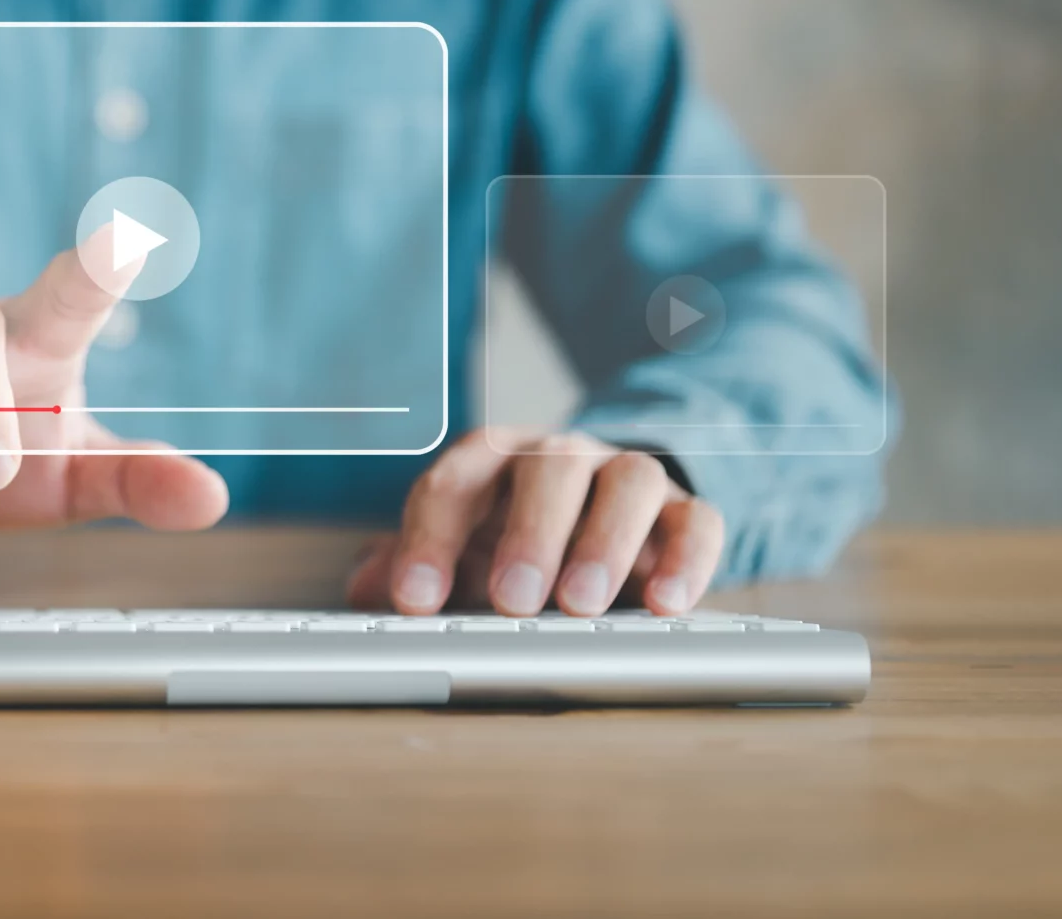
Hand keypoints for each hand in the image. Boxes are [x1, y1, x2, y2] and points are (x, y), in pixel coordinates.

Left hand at [345, 430, 722, 616]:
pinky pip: (697, 521)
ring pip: (629, 482)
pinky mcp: (685, 512)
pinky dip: (686, 559)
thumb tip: (364, 587)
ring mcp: (626, 477)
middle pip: (547, 470)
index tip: (415, 600)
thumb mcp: (460, 550)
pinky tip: (666, 604)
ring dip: (605, 542)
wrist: (602, 512)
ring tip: (582, 604)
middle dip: (528, 534)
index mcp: (493, 461)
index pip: (454, 484)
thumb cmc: (514, 536)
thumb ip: (410, 565)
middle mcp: (559, 457)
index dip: (430, 540)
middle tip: (512, 600)